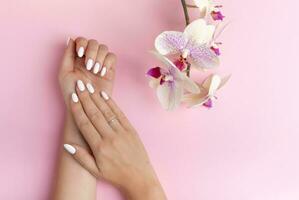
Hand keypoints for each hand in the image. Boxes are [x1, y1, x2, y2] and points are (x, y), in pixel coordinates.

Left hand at [58, 37, 115, 145]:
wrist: (84, 106)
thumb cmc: (72, 92)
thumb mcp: (64, 73)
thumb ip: (67, 55)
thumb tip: (70, 38)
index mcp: (77, 57)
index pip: (82, 40)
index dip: (82, 44)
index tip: (80, 54)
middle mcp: (89, 58)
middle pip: (94, 42)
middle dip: (92, 52)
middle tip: (89, 66)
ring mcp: (100, 63)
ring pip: (104, 48)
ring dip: (99, 58)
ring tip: (95, 71)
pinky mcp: (110, 70)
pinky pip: (112, 57)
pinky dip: (107, 63)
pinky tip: (102, 73)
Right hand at [63, 81, 166, 199]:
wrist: (139, 177)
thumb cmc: (116, 175)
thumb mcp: (95, 171)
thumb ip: (81, 157)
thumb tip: (67, 144)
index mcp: (99, 147)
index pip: (85, 124)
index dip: (77, 109)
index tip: (72, 97)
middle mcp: (110, 137)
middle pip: (95, 114)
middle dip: (85, 98)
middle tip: (79, 85)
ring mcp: (122, 132)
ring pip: (106, 111)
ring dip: (96, 97)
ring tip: (88, 86)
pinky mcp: (131, 130)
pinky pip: (119, 114)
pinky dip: (111, 103)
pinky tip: (104, 94)